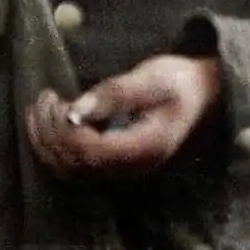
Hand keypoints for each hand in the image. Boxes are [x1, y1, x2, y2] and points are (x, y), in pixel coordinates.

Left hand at [25, 55, 223, 182]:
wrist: (205, 95)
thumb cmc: (181, 83)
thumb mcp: (154, 78)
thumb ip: (116, 93)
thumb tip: (76, 109)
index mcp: (146, 147)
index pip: (91, 152)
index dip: (65, 129)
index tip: (57, 98)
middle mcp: (133, 167)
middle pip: (74, 165)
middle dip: (49, 133)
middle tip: (45, 98)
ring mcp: (123, 170)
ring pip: (68, 171)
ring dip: (46, 142)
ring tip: (43, 108)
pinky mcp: (114, 164)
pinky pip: (74, 167)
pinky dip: (54, 148)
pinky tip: (52, 123)